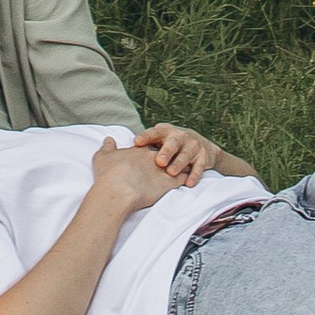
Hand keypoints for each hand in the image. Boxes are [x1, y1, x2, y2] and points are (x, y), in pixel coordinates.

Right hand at [86, 137, 179, 220]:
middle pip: (167, 153)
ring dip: (181, 166)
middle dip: (170, 156)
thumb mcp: (102, 157)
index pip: (151, 146)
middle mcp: (153, 156)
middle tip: (172, 160)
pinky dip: (186, 179)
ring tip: (185, 169)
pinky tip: (189, 181)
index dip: (152, 150)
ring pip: (178, 164)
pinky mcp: (169, 183)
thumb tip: (108, 139)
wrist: (117, 192)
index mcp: (140, 150)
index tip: (153, 154)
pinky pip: (183, 178)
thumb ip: (107, 147)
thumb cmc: (109, 176)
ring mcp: (162, 169)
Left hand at [132, 124, 254, 186]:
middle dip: (166, 151)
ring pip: (186, 154)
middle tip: (158, 161)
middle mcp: (180, 136)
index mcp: (165, 131)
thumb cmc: (171, 145)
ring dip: (179, 163)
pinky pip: (199, 167)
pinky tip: (189, 183)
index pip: (154, 132)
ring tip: (171, 173)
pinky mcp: (203, 157)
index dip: (146, 137)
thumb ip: (141, 145)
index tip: (136, 143)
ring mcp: (193, 146)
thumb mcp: (158, 140)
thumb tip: (111, 146)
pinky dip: (194, 175)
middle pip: (172, 142)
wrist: (201, 145)